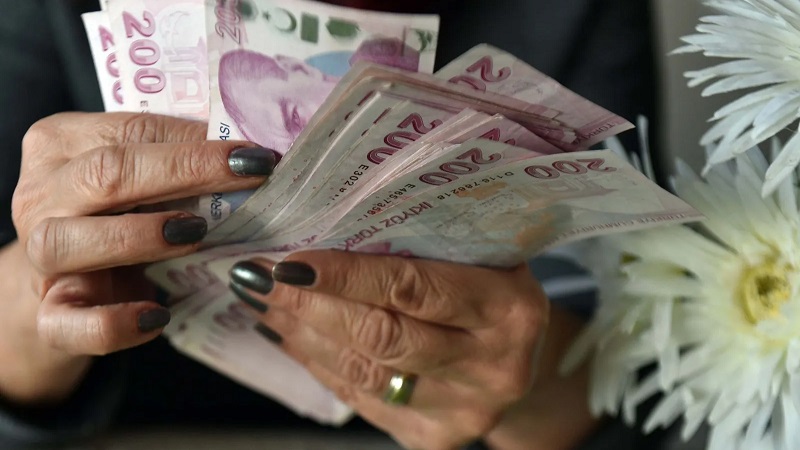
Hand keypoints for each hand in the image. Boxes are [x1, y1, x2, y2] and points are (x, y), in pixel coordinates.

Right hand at [6, 112, 275, 401]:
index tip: (256, 154)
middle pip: (104, 175)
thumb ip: (180, 160)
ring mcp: (36, 257)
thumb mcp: (144, 180)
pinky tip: (157, 316)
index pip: (130, 131)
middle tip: (248, 177)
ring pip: (69, 241)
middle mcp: (39, 196)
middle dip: (185, 172)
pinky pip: (69, 323)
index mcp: (61, 144)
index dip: (195, 141)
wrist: (70, 286)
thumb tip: (251, 154)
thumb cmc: (118, 217)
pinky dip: (114, 323)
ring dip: (139, 236)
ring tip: (195, 234)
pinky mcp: (47, 315)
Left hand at [228, 250, 548, 449]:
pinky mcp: (436, 436)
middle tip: (258, 278)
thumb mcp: (485, 256)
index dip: (345, 276)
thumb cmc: (494, 290)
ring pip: (363, 372)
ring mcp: (463, 410)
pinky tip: (289, 336)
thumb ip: (427, 243)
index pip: (411, 288)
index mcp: (507, 309)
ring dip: (302, 336)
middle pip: (380, 337)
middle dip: (309, 306)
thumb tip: (329, 222)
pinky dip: (318, 365)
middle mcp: (491, 367)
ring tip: (263, 303)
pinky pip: (362, 399)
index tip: (290, 261)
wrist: (523, 361)